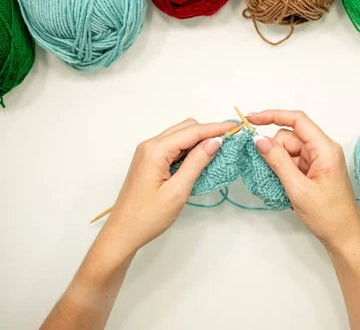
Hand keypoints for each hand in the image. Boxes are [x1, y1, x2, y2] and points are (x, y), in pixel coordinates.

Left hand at [100, 119, 237, 256]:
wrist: (124, 232)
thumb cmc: (149, 216)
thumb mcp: (178, 190)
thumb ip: (197, 163)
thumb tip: (215, 142)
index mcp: (155, 151)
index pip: (192, 131)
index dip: (215, 128)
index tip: (236, 127)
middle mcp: (150, 146)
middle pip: (185, 128)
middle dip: (208, 131)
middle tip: (230, 140)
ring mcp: (148, 153)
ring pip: (179, 136)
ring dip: (199, 139)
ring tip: (219, 149)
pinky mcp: (149, 161)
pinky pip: (173, 146)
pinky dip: (189, 149)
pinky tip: (200, 158)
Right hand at [247, 110, 359, 251]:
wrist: (344, 238)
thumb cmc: (328, 216)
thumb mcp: (298, 189)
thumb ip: (278, 161)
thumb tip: (259, 140)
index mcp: (325, 149)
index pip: (297, 120)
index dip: (273, 115)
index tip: (252, 120)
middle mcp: (324, 150)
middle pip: (290, 136)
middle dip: (274, 150)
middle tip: (269, 172)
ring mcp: (319, 160)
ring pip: (289, 150)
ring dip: (278, 164)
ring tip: (280, 186)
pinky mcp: (315, 170)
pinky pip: (293, 162)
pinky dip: (283, 171)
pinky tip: (284, 188)